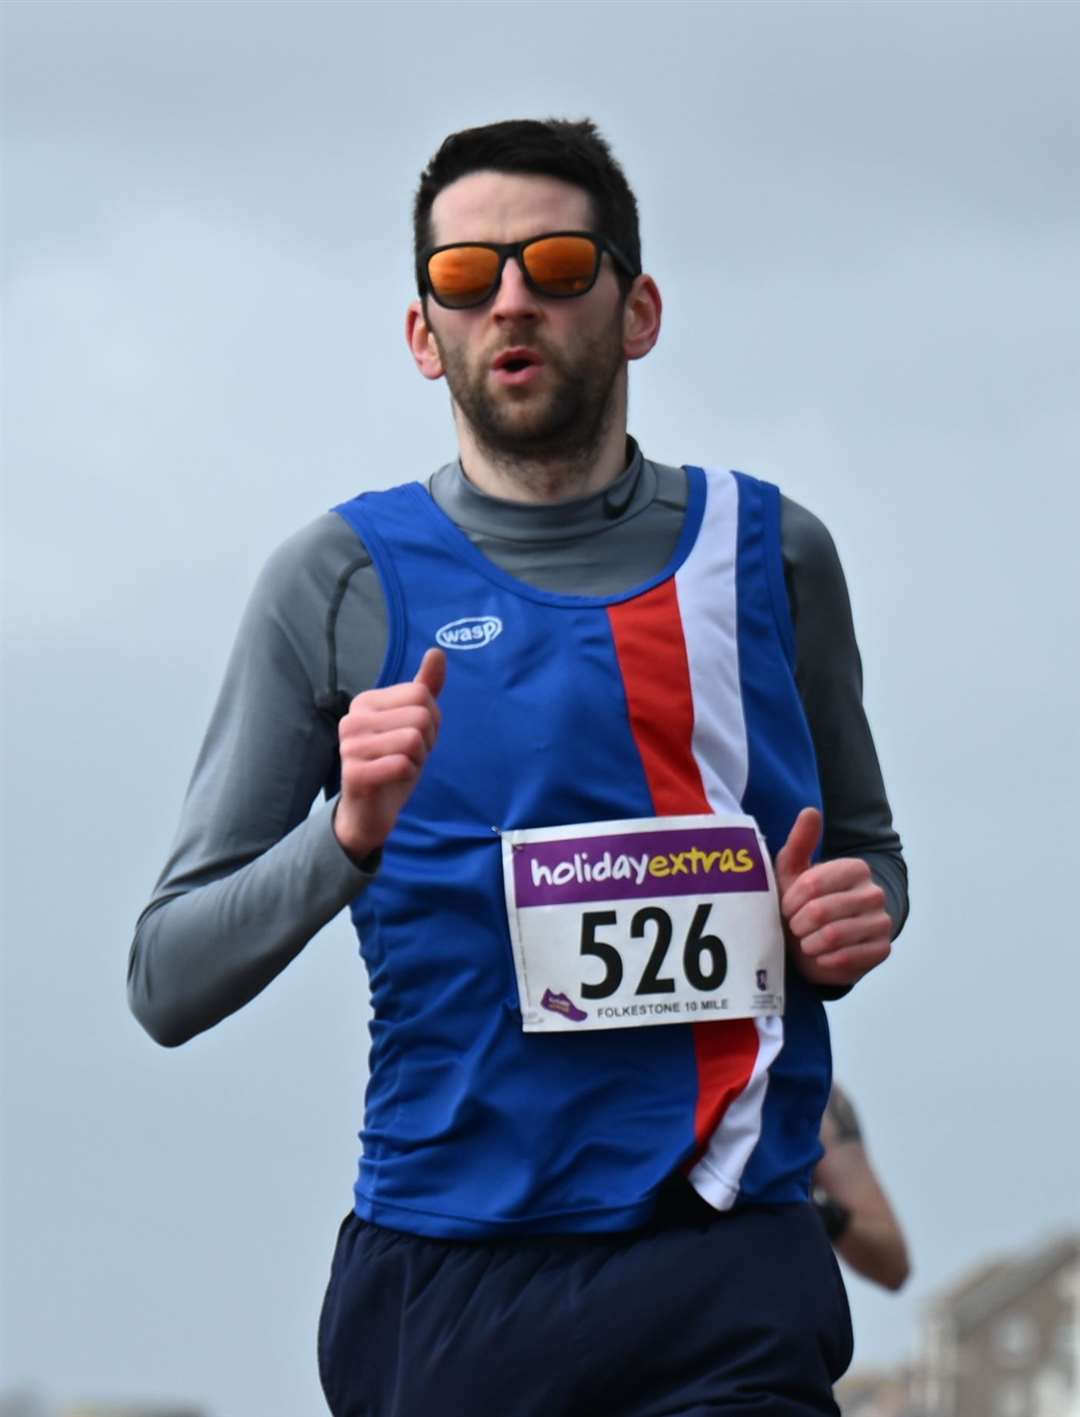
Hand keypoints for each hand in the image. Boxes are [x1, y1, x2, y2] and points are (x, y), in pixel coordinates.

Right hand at [334, 648, 446, 862]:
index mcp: (367, 701)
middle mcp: (353, 718)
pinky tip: (394, 780)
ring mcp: (349, 746)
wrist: (370, 810)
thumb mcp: (414, 722)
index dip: (432, 720)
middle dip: (427, 741)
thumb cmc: (393, 761)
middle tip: (410, 756)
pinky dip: (409, 774)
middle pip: (421, 716)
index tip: (417, 737)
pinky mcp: (353, 773)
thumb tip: (437, 651)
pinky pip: (403, 765)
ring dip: (418, 759)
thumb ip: (425, 687)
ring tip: (401, 766)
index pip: (422, 694)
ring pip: (414, 740)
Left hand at [774, 807, 891, 987]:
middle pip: (821, 911)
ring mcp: (882, 921)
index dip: (792, 900)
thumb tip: (811, 811)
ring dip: (810, 943)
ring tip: (806, 941)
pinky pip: (847, 958)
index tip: (787, 907)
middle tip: (795, 927)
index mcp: (855, 868)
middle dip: (798, 924)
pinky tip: (821, 955)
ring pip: (833, 935)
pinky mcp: (882, 949)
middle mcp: (875, 892)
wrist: (819, 942)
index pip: (813, 883)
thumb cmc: (803, 903)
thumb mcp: (793, 872)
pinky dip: (825, 960)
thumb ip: (801, 842)